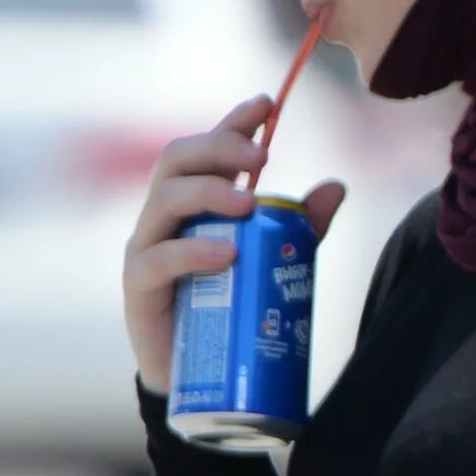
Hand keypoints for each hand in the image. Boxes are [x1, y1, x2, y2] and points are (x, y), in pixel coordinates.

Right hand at [124, 96, 347, 393]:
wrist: (198, 373)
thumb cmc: (232, 304)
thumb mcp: (274, 260)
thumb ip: (301, 226)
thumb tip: (337, 186)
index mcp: (196, 201)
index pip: (207, 149)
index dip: (232, 122)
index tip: (266, 103)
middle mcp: (165, 216)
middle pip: (178, 161)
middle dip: (220, 147)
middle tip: (265, 155)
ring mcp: (147, 247)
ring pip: (164, 200)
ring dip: (209, 194)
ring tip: (250, 202)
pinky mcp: (138, 286)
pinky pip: (158, 259)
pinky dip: (193, 252)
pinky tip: (226, 253)